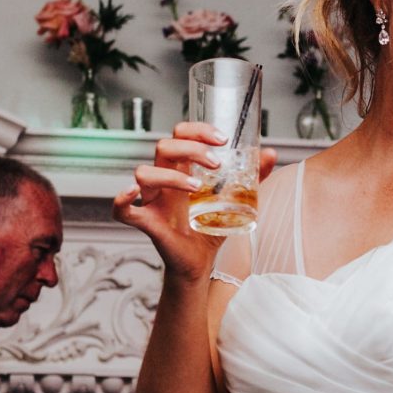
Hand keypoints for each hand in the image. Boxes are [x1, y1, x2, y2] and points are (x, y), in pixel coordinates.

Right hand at [110, 123, 274, 280]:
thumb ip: (253, 177)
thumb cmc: (210, 227)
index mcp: (182, 168)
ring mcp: (152, 200)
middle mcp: (164, 179)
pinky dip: (121, 200)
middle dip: (191, 149)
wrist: (200, 263)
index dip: (197, 130)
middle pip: (164, 147)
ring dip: (171, 175)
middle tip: (217, 163)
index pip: (180, 134)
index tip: (222, 139)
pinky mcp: (146, 222)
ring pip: (144, 172)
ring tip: (196, 187)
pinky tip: (130, 192)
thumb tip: (271, 154)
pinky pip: (122, 210)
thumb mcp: (236, 200)